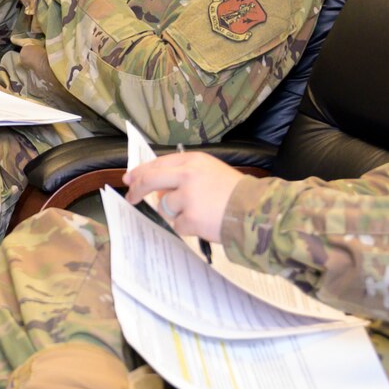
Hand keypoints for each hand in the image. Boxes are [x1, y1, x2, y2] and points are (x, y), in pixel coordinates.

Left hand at [125, 152, 243, 243]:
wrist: (258, 212)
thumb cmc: (237, 194)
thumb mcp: (211, 172)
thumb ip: (185, 175)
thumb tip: (158, 188)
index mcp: (193, 161)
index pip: (157, 163)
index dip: (141, 171)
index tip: (130, 178)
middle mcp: (187, 175)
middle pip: (150, 180)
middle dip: (137, 189)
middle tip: (131, 197)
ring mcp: (187, 196)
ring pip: (165, 206)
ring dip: (177, 213)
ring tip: (201, 213)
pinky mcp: (189, 217)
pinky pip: (177, 224)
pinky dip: (188, 227)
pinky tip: (205, 223)